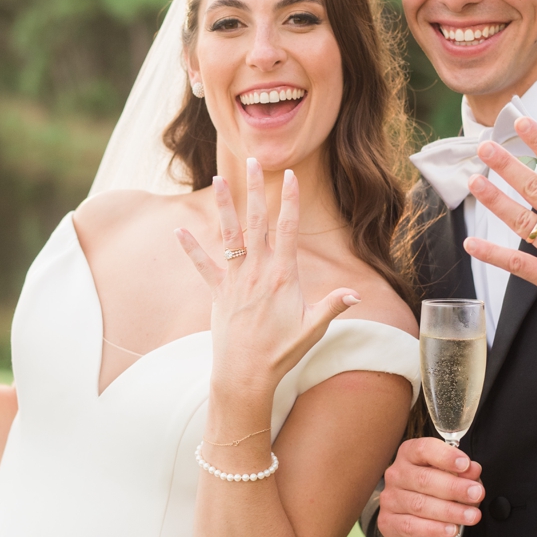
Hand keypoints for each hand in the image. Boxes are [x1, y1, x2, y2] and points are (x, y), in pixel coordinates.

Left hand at [176, 159, 360, 393]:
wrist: (246, 375)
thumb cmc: (282, 352)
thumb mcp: (313, 328)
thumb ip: (334, 306)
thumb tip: (357, 294)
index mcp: (283, 275)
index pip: (288, 229)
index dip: (289, 201)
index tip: (289, 176)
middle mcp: (257, 271)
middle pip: (257, 222)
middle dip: (255, 190)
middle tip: (251, 161)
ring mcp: (235, 281)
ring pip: (229, 235)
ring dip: (223, 206)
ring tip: (217, 179)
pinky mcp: (218, 293)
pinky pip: (202, 266)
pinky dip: (191, 248)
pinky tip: (179, 230)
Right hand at [377, 437, 484, 536]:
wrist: (414, 523)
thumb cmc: (434, 493)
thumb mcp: (453, 479)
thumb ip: (464, 474)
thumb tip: (473, 470)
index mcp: (410, 455)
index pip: (424, 449)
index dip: (445, 456)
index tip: (465, 464)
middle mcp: (396, 474)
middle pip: (424, 478)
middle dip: (454, 487)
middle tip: (476, 493)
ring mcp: (390, 499)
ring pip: (419, 504)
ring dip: (449, 511)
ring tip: (471, 516)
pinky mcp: (388, 523)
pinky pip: (411, 526)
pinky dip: (434, 529)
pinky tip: (451, 530)